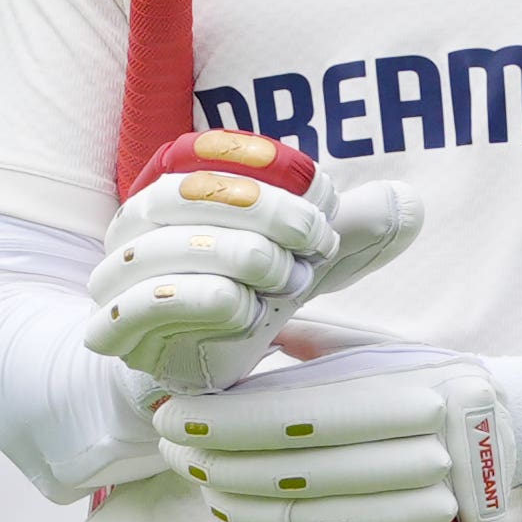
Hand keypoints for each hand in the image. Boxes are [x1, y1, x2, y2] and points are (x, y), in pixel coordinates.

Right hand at [84, 132, 427, 392]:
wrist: (186, 369)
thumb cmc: (244, 298)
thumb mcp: (302, 261)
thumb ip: (349, 231)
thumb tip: (408, 202)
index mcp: (171, 188)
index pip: (203, 152)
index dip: (263, 164)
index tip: (322, 191)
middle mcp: (132, 226)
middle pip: (185, 194)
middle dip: (263, 212)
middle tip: (317, 240)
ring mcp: (114, 278)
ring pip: (165, 249)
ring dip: (240, 258)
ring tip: (288, 279)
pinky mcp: (112, 330)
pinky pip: (143, 305)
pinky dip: (203, 303)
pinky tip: (247, 312)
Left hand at [153, 346, 521, 521]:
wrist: (513, 428)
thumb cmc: (429, 377)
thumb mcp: (380, 345)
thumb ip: (313, 343)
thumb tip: (244, 330)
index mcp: (406, 386)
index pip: (292, 414)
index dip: (223, 421)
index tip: (172, 413)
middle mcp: (422, 443)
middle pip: (291, 466)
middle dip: (215, 459)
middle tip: (167, 444)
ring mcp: (427, 494)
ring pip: (305, 509)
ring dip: (235, 498)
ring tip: (191, 474)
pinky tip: (232, 514)